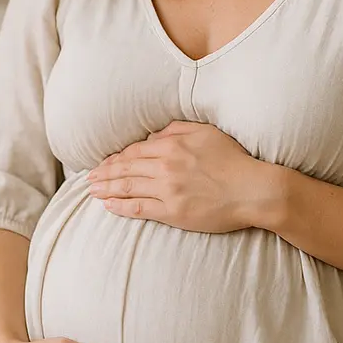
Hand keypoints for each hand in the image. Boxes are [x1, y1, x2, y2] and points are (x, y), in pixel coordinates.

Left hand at [87, 121, 271, 231]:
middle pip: (126, 168)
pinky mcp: (173, 212)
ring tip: (92, 191)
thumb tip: (153, 135)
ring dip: (107, 189)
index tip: (104, 162)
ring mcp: (167, 191)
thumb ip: (176, 130)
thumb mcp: (205, 132)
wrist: (253, 189)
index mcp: (172, 145)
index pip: (134, 150)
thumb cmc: (233, 160)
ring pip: (128, 188)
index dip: (116, 157)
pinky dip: (120, 207)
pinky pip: (139, 208)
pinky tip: (108, 206)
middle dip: (104, 173)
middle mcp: (165, 167)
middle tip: (89, 178)